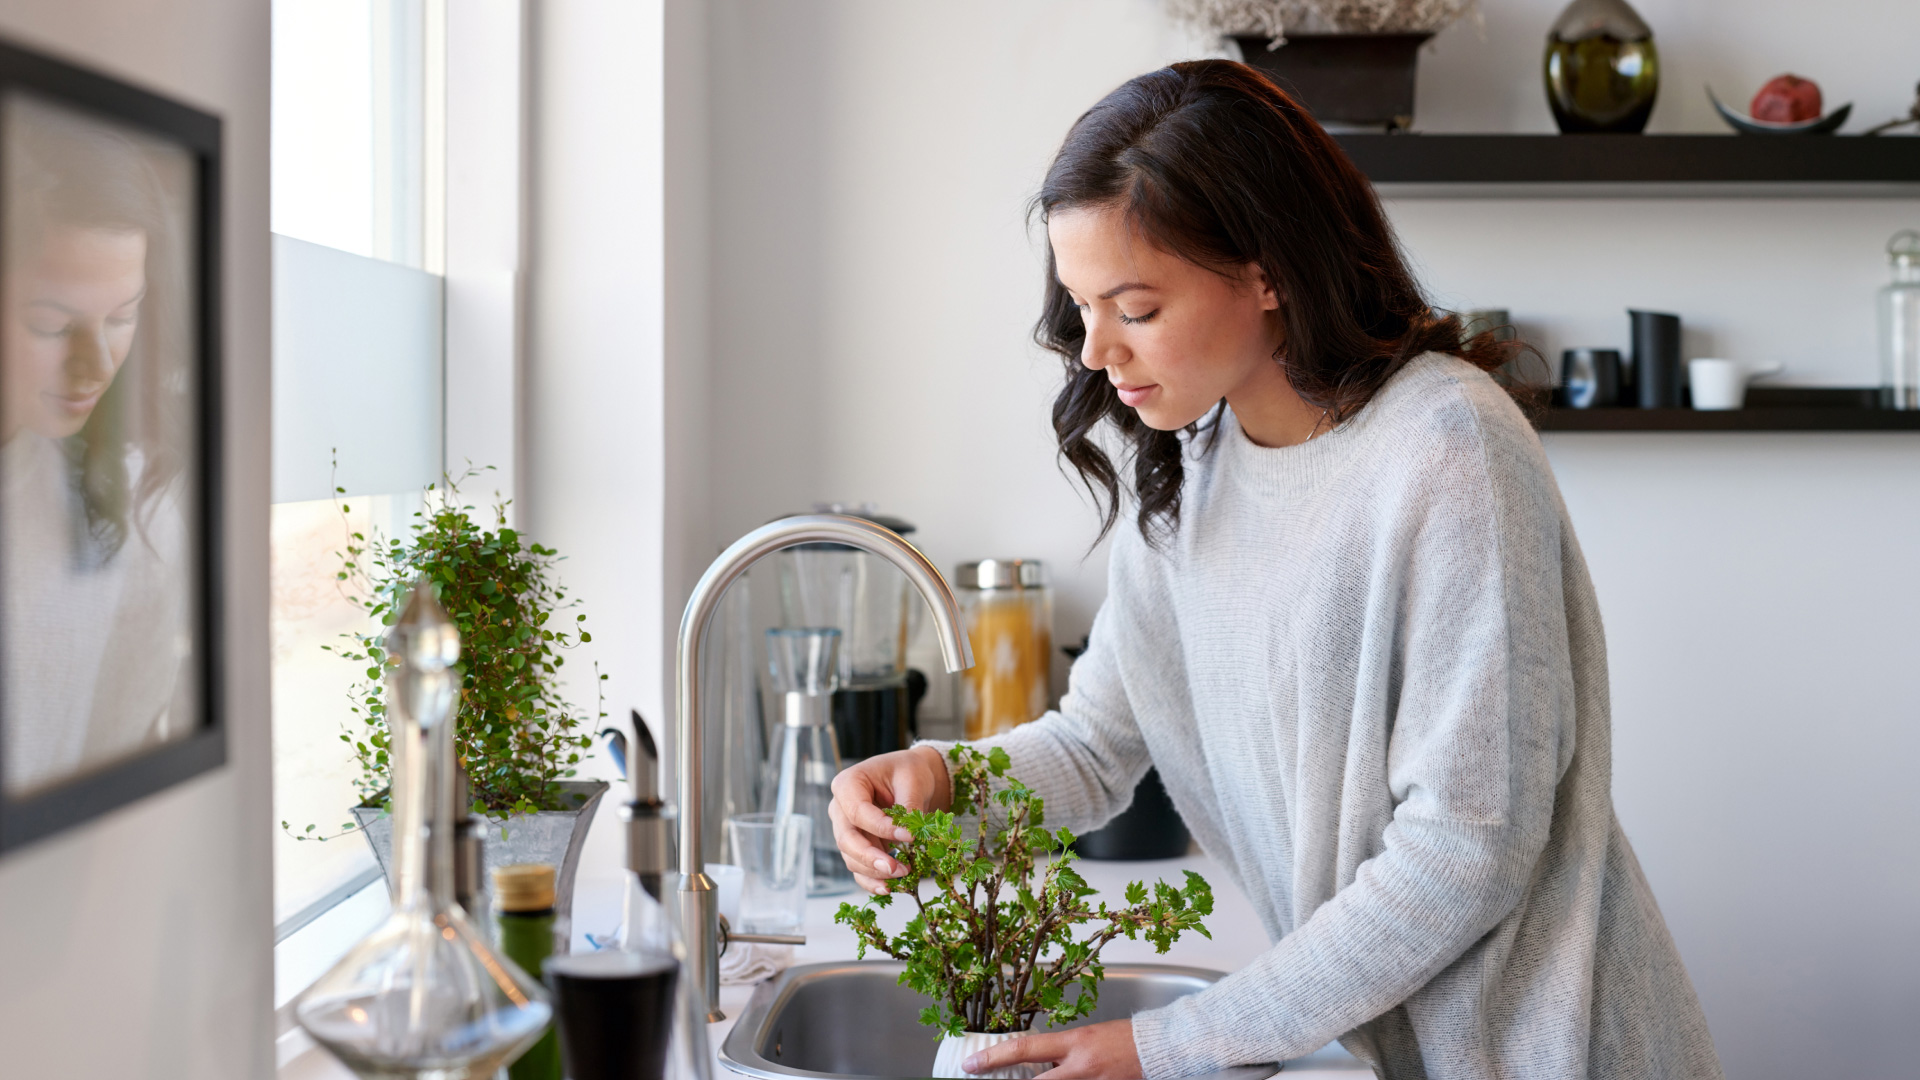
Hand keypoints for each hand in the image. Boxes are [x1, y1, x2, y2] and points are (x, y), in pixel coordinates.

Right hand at [827, 744, 951, 893]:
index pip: (858, 812)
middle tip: (895, 868)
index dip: (881, 828)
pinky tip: (887, 888)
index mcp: (848, 784)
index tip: (910, 837)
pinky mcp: (857, 846)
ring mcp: (846, 829)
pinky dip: (870, 880)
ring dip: (874, 871)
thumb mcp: (912, 780)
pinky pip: (858, 868)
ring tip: (903, 874)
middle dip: (870, 857)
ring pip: (851, 857)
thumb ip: (908, 806)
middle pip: (846, 839)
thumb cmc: (908, 772)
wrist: (911, 779)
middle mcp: (840, 808)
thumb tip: (908, 836)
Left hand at [962, 1020, 1140, 1078]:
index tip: (971, 1064)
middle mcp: (1080, 1066)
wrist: (1159, 1048)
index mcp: (1073, 1043)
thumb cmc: (1124, 1038)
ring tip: (1037, 1077)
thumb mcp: (1086, 1037)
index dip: (994, 1058)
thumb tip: (1036, 1065)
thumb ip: (1061, 1052)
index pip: (1024, 1049)